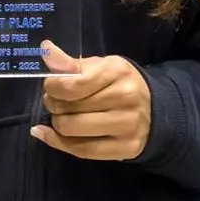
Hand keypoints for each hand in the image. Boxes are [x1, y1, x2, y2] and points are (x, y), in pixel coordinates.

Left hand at [31, 41, 151, 160]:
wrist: (153, 109)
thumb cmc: (118, 84)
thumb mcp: (98, 67)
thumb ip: (70, 63)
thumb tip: (45, 49)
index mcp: (117, 72)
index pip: (71, 85)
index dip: (52, 87)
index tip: (51, 86)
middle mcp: (126, 98)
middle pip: (68, 109)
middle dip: (53, 105)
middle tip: (56, 102)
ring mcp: (128, 125)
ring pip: (71, 131)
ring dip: (57, 124)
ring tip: (62, 116)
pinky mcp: (126, 148)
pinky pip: (81, 150)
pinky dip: (58, 143)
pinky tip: (48, 134)